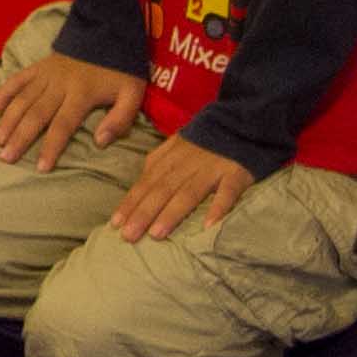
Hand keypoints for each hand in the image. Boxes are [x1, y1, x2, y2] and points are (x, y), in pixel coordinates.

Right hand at [0, 51, 144, 172]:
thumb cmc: (120, 69)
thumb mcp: (132, 94)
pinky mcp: (39, 66)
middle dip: (20, 137)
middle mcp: (59, 84)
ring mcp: (46, 74)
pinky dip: (3, 93)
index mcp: (82, 93)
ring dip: (8, 120)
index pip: (63, 125)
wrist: (109, 32)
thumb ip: (120, 119)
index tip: (41, 168)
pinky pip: (17, 79)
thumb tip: (99, 142)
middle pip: (36, 114)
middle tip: (5, 158)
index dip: (51, 147)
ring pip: (23, 98)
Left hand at [112, 134, 252, 245]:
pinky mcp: (235, 173)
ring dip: (172, 213)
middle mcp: (187, 164)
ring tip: (157, 234)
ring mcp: (211, 169)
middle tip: (129, 235)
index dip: (131, 203)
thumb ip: (157, 164)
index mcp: (170, 158)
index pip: (146, 183)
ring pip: (189, 193)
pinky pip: (227, 192)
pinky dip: (219, 207)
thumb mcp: (175, 145)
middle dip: (144, 213)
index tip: (115, 224)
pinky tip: (209, 225)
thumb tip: (138, 185)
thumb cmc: (203, 140)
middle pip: (162, 190)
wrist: (240, 121)